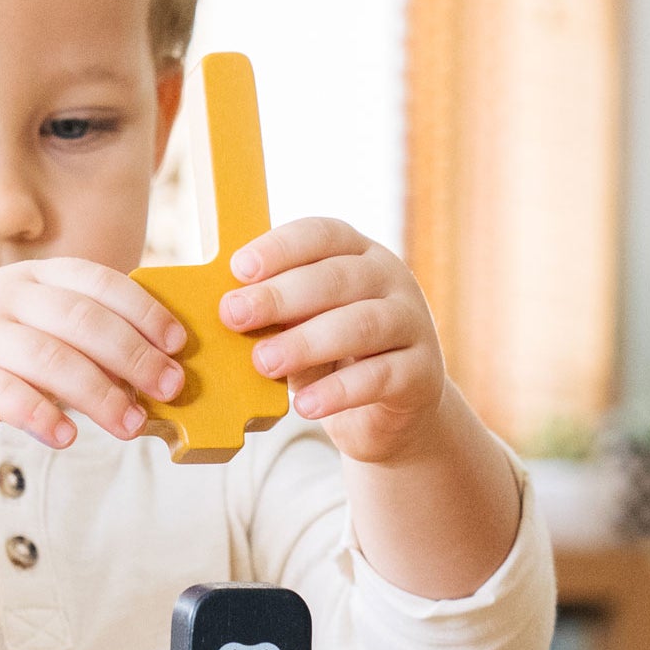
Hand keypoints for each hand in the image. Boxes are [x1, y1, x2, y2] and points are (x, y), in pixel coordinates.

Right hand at [0, 259, 185, 472]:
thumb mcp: (37, 343)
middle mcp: (2, 297)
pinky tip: (65, 436)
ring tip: (130, 425)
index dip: (144, 311)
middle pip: (81, 320)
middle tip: (169, 388)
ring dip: (98, 392)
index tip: (179, 344)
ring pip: (47, 357)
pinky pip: (1, 392)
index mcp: (31, 279)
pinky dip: (38, 413)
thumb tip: (156, 373)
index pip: (98, 282)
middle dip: (133, 355)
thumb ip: (85, 347)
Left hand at [220, 218, 446, 465]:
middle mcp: (391, 279)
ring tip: (263, 362)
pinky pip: (379, 377)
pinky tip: (304, 405)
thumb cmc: (333, 359)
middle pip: (337, 278)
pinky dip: (338, 392)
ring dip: (306, 342)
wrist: (389, 414)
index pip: (321, 235)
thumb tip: (228, 311)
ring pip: (361, 324)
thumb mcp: (301, 327)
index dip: (280, 248)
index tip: (238, 269)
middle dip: (280, 295)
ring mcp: (412, 323)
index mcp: (357, 254)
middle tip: (234, 315)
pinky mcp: (421, 372)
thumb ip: (276, 315)